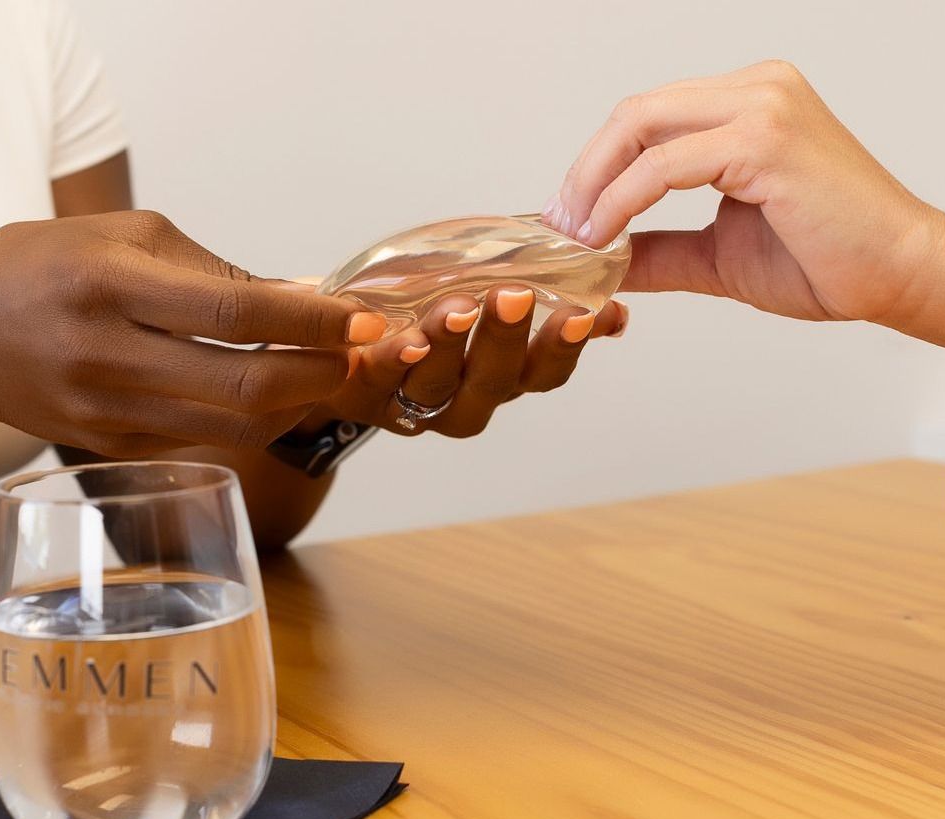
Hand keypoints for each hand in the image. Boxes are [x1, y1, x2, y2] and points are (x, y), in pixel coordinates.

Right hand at [0, 210, 386, 456]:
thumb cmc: (40, 265)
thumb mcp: (122, 235)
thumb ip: (213, 269)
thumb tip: (304, 295)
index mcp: (111, 287)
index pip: (234, 313)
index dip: (311, 321)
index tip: (363, 318)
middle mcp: (109, 356)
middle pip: (246, 385)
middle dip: (321, 374)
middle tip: (361, 353)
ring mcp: (109, 411)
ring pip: (235, 424)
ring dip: (298, 401)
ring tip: (330, 370)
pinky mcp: (111, 445)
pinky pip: (206, 436)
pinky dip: (254, 417)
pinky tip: (277, 390)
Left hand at [308, 285, 626, 436]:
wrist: (334, 332)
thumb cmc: (415, 305)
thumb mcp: (477, 291)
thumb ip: (538, 294)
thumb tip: (609, 301)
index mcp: (498, 378)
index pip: (543, 373)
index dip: (565, 348)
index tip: (585, 314)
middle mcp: (459, 400)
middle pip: (493, 383)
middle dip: (506, 339)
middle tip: (514, 295)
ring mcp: (406, 402)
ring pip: (435, 385)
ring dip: (449, 345)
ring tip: (457, 308)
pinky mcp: (356, 393)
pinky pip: (375, 381)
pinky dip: (388, 360)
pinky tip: (399, 338)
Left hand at [543, 61, 944, 377]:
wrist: (903, 276)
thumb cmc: (832, 261)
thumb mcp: (720, 254)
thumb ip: (660, 248)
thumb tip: (603, 262)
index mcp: (750, 103)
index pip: (648, 118)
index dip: (597, 167)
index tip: (567, 219)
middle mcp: (757, 89)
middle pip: (634, 114)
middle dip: (583, 173)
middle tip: (558, 228)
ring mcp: (763, 105)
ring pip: (640, 128)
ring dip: (594, 188)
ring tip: (575, 239)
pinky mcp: (765, 138)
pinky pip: (664, 166)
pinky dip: (621, 202)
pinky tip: (604, 238)